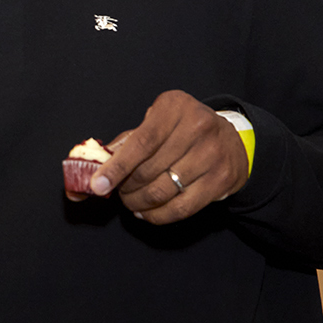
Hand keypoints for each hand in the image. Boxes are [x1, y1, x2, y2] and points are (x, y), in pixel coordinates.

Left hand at [76, 90, 248, 223]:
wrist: (232, 140)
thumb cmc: (182, 131)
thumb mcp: (155, 124)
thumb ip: (124, 143)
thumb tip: (90, 167)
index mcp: (174, 107)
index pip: (140, 143)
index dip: (116, 167)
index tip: (97, 185)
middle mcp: (197, 127)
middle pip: (148, 170)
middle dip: (126, 188)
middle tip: (119, 192)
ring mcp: (212, 154)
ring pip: (163, 191)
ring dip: (139, 203)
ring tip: (131, 202)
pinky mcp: (221, 180)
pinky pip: (182, 208)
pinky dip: (158, 215)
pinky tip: (147, 212)